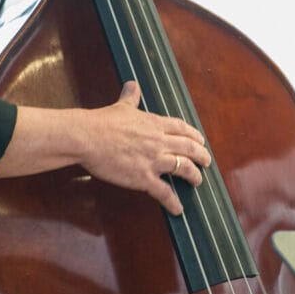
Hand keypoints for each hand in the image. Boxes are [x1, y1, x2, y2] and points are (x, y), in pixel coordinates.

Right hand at [78, 81, 210, 214]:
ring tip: (198, 181)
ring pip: (184, 168)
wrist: (87, 137)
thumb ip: (130, 98)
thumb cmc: (101, 122)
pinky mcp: (143, 177)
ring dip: (194, 176)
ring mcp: (153, 160)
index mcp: (155, 124)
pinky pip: (164, 192)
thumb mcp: (121, 107)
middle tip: (207, 162)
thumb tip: (132, 85)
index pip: (182, 129)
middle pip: (189, 148)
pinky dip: (173, 202)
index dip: (194, 136)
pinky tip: (178, 209)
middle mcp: (159, 141)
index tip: (200, 141)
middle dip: (202, 156)